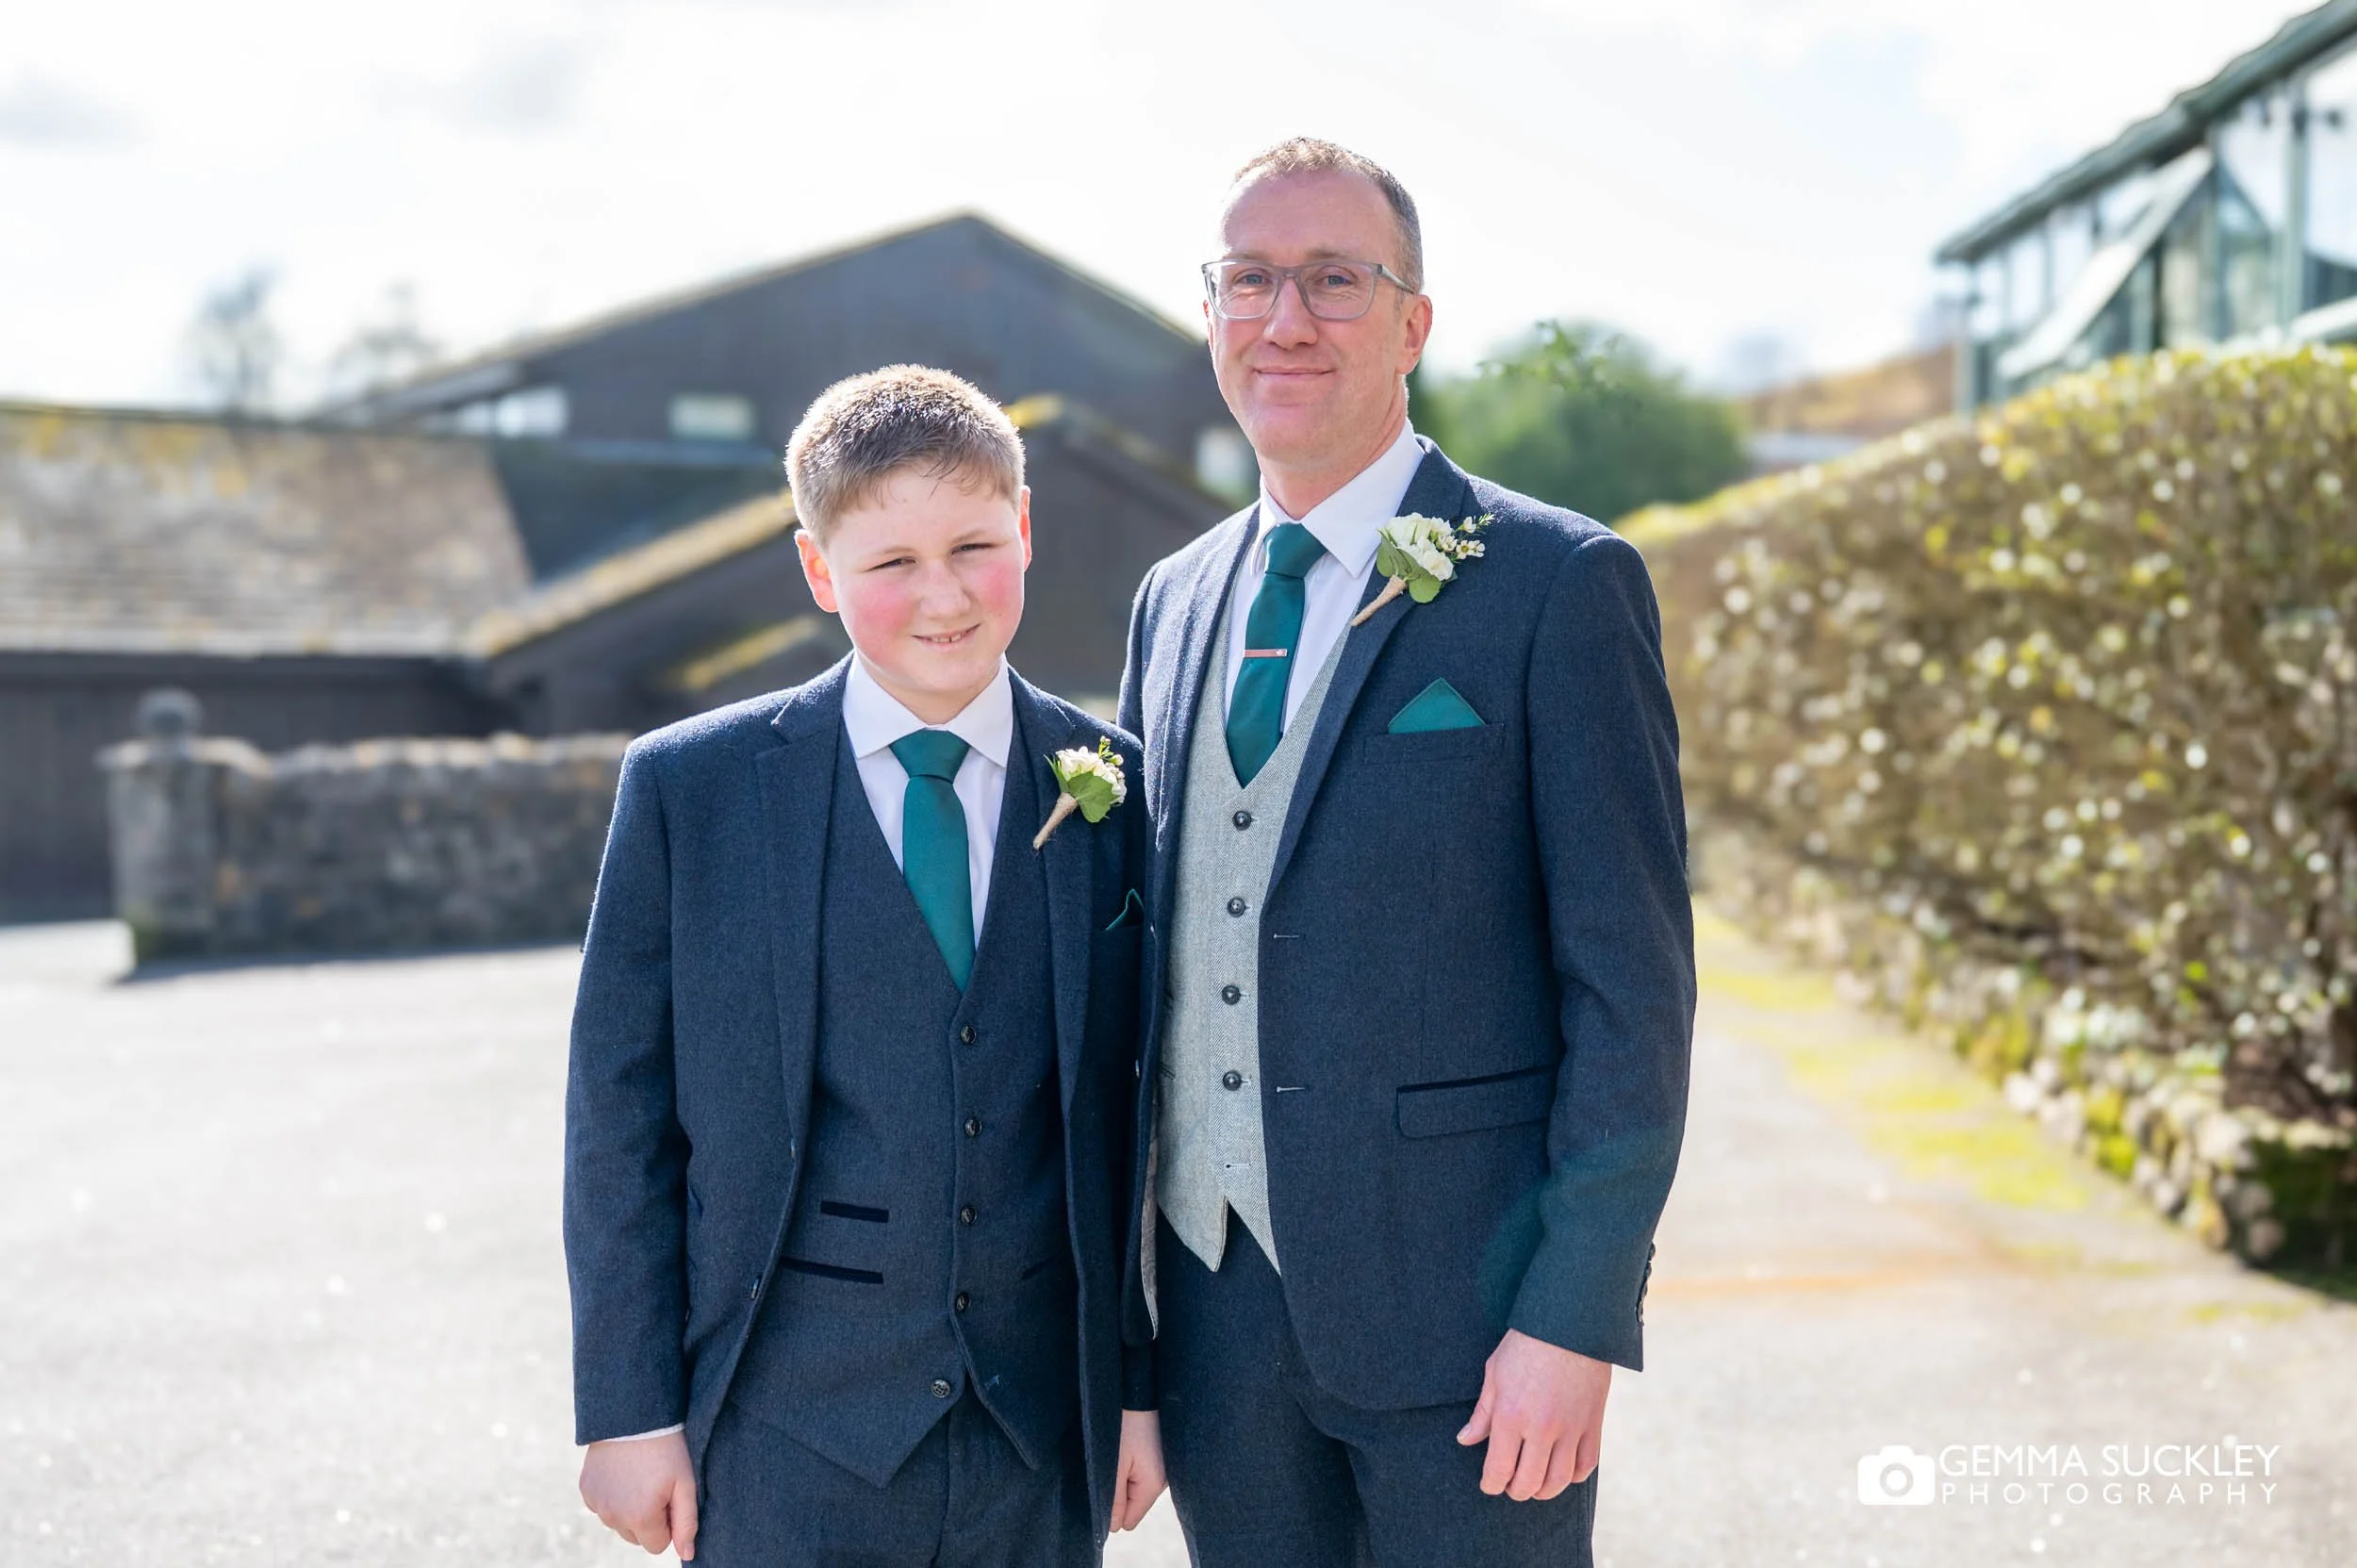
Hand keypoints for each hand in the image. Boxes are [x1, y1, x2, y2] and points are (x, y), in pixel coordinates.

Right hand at [580, 1430, 699, 1558]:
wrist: (633, 1415)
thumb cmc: (666, 1449)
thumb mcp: (685, 1484)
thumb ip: (686, 1523)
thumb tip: (687, 1555)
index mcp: (640, 1518)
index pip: (658, 1546)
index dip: (668, 1523)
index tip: (670, 1497)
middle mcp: (613, 1517)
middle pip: (637, 1537)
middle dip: (648, 1518)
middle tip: (656, 1485)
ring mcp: (596, 1504)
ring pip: (619, 1523)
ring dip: (630, 1509)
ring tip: (640, 1476)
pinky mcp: (586, 1490)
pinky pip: (604, 1507)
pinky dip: (614, 1496)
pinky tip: (624, 1473)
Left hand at [1110, 1408, 1168, 1530]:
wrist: (1139, 1386)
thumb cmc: (1124, 1422)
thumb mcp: (1113, 1464)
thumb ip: (1113, 1499)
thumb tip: (1113, 1529)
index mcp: (1154, 1484)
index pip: (1129, 1520)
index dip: (1111, 1510)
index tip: (1102, 1486)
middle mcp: (1165, 1479)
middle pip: (1133, 1503)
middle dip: (1118, 1491)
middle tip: (1110, 1464)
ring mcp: (1164, 1465)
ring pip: (1135, 1486)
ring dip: (1123, 1475)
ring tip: (1118, 1450)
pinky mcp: (1161, 1453)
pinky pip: (1141, 1471)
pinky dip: (1131, 1463)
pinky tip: (1126, 1445)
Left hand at [1455, 1329, 1610, 1501]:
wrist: (1570, 1323)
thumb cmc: (1526, 1344)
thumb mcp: (1495, 1374)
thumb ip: (1483, 1414)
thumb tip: (1465, 1440)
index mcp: (1511, 1415)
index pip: (1499, 1469)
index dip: (1491, 1484)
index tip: (1489, 1485)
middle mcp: (1541, 1428)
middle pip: (1528, 1482)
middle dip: (1515, 1491)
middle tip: (1510, 1486)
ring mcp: (1570, 1429)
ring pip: (1558, 1481)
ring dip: (1543, 1491)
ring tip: (1534, 1485)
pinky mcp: (1593, 1424)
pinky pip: (1585, 1465)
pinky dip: (1573, 1476)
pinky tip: (1562, 1471)